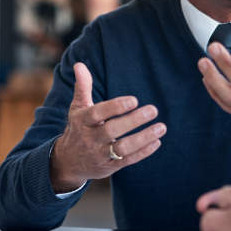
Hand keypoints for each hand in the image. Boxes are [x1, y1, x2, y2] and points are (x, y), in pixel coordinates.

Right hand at [50, 62, 165, 192]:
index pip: (97, 113)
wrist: (68, 162)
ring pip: (122, 148)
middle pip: (112, 130)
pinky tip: (157, 141)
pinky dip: (143, 152)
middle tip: (153, 109)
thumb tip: (79, 64)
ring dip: (143, 138)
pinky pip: (128, 160)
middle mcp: (90, 138)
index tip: (134, 100)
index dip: (115, 107)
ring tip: (162, 127)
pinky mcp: (110, 166)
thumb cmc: (78, 128)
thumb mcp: (77, 108)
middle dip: (133, 121)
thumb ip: (83, 87)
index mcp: (82, 121)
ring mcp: (100, 154)